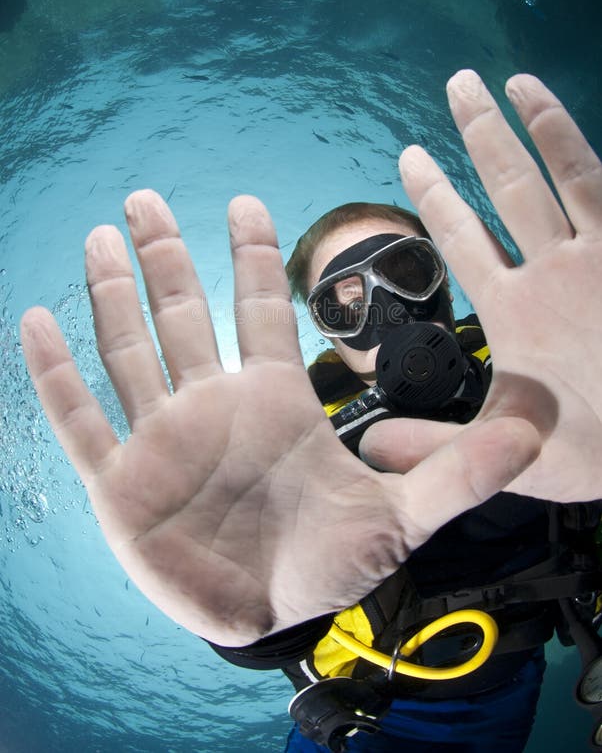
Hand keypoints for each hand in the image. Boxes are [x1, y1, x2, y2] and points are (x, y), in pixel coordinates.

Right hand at [20, 190, 536, 644]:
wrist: (270, 617)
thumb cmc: (329, 563)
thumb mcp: (404, 516)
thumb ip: (462, 469)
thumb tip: (533, 430)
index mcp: (272, 399)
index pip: (259, 308)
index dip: (252, 254)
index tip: (246, 200)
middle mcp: (213, 404)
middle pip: (184, 312)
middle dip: (166, 255)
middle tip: (147, 197)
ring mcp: (162, 438)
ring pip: (131, 350)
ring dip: (113, 294)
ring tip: (100, 236)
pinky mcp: (120, 483)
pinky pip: (82, 419)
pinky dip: (57, 374)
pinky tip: (36, 320)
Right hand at [361, 71, 601, 503]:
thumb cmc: (600, 447)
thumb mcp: (511, 459)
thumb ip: (436, 448)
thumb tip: (368, 443)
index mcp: (516, 312)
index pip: (461, 238)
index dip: (433, 193)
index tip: (412, 153)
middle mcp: (557, 270)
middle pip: (510, 186)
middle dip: (482, 131)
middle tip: (461, 82)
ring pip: (570, 173)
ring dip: (542, 123)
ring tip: (520, 81)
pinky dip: (596, 154)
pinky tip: (585, 132)